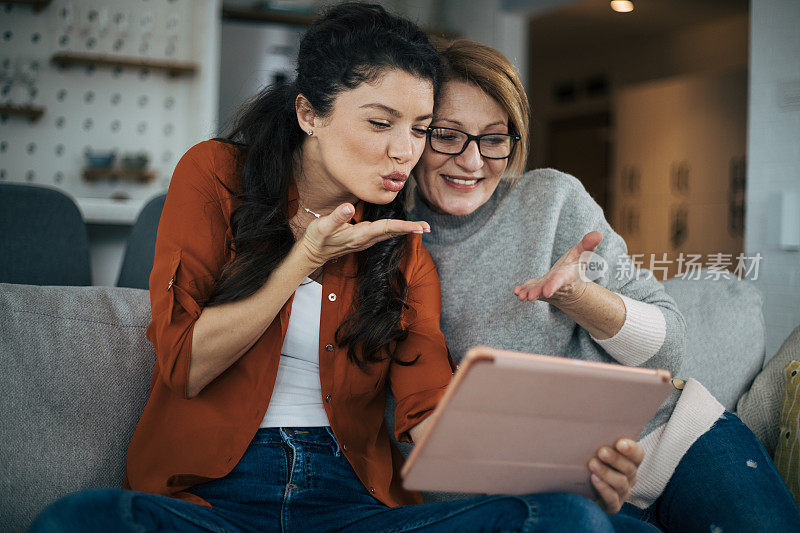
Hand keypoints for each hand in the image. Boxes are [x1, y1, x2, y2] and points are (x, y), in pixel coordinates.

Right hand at [297, 203, 429, 266]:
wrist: (311, 253)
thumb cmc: (316, 238)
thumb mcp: (322, 226)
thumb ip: (336, 217)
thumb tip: (349, 207)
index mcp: (359, 235)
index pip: (385, 228)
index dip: (403, 226)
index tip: (418, 226)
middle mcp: (365, 240)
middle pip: (392, 233)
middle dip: (410, 230)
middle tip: (428, 227)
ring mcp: (364, 241)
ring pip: (389, 235)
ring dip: (405, 231)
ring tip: (421, 228)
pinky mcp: (362, 240)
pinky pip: (383, 235)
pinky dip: (395, 230)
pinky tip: (401, 228)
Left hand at [512, 231, 602, 305]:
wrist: (570, 285)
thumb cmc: (575, 267)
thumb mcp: (582, 254)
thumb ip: (588, 245)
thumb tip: (598, 234)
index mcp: (565, 277)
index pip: (559, 281)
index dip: (553, 286)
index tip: (547, 291)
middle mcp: (554, 286)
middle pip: (545, 289)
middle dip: (538, 292)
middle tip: (530, 297)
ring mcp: (544, 288)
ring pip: (535, 292)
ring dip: (528, 293)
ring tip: (521, 296)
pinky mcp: (535, 288)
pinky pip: (528, 290)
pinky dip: (522, 291)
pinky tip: (516, 291)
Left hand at [588, 438, 643, 513]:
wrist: (581, 489)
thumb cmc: (590, 462)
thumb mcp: (595, 450)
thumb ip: (597, 439)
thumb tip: (587, 414)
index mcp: (629, 462)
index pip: (638, 455)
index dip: (631, 449)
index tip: (620, 442)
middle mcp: (629, 478)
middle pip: (630, 468)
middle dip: (616, 459)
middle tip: (602, 451)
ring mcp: (622, 493)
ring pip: (621, 483)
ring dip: (607, 473)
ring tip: (592, 464)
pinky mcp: (612, 506)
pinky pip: (612, 499)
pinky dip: (603, 488)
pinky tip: (593, 479)